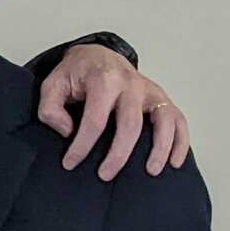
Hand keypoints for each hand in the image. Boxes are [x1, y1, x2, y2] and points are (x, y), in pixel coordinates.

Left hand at [37, 45, 189, 181]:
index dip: (82, 145)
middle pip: (130, 125)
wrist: (98, 55)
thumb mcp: (52, 85)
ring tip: (150, 172)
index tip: (70, 163)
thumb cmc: (75, 75)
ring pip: (163, 121)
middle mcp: (131, 84)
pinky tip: (174, 162)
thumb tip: (68, 132)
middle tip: (104, 175)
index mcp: (103, 80)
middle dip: (118, 155)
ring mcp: (150, 90)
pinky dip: (180, 142)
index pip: (94, 120)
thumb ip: (50, 108)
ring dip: (159, 149)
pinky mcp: (161, 97)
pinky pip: (178, 120)